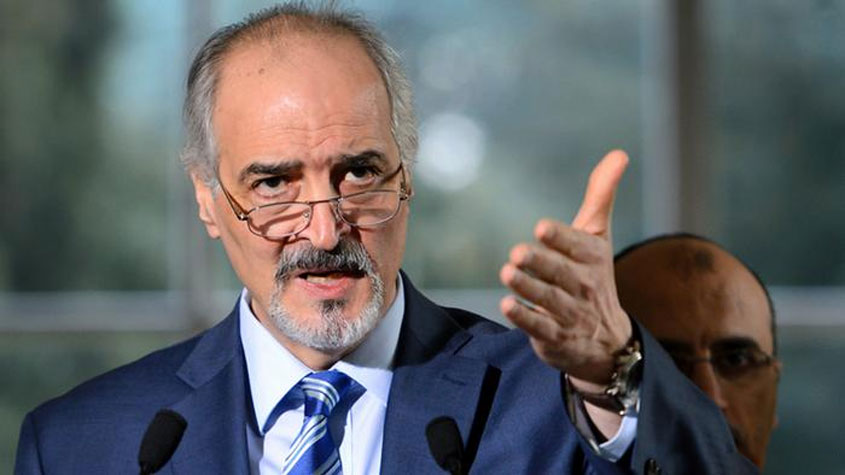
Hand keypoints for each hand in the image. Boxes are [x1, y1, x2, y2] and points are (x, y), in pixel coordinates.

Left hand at [499, 150, 631, 385]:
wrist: (607, 341)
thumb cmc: (594, 277)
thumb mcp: (598, 238)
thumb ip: (601, 197)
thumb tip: (619, 153)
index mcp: (592, 258)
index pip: (577, 246)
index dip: (560, 237)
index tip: (541, 228)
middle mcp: (584, 286)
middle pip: (561, 273)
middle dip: (540, 262)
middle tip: (518, 252)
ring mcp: (571, 314)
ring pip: (548, 299)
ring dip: (527, 287)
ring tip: (507, 273)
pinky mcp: (555, 337)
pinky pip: (539, 327)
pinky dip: (524, 318)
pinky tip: (506, 306)